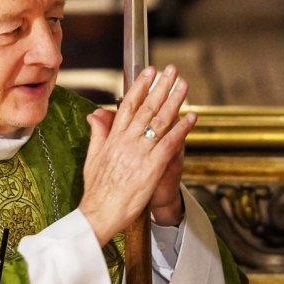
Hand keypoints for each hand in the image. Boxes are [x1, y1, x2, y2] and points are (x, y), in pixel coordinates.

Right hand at [79, 64, 196, 245]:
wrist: (100, 212)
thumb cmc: (97, 190)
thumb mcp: (92, 157)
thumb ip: (98, 133)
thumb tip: (95, 114)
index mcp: (113, 138)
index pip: (128, 105)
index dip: (140, 87)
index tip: (149, 71)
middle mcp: (127, 141)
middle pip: (147, 108)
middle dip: (160, 86)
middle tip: (172, 70)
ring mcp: (140, 152)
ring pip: (160, 121)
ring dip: (174, 101)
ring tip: (184, 85)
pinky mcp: (152, 166)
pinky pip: (170, 143)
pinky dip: (182, 129)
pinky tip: (191, 118)